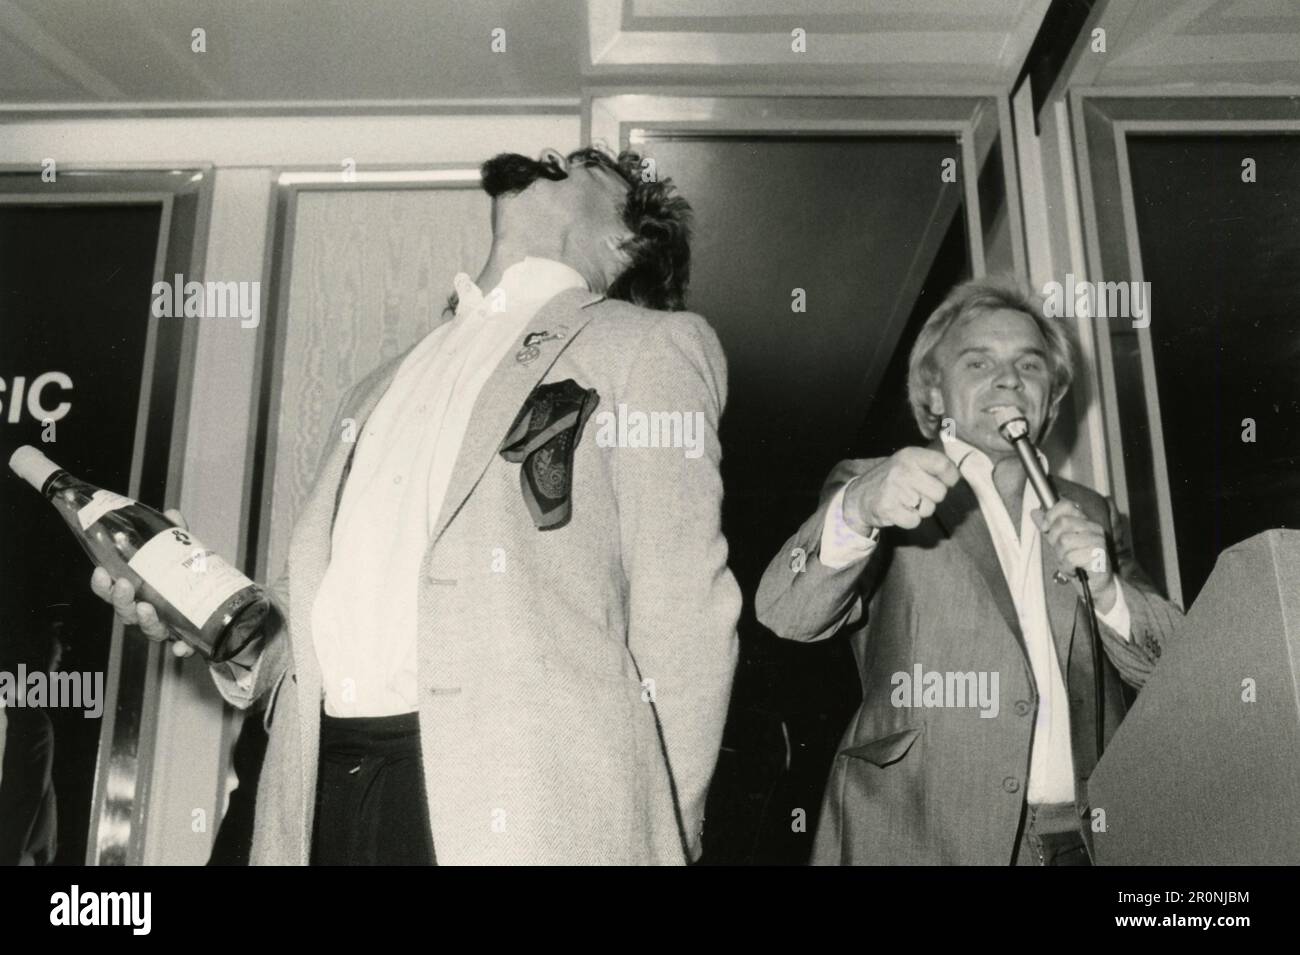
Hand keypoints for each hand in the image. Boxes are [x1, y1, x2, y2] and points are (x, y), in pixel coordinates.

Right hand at [89, 508, 194, 657]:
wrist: (218, 604)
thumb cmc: (187, 577)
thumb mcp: (181, 552)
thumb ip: (174, 536)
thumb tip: (171, 514)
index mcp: (138, 592)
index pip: (111, 591)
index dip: (102, 585)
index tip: (100, 571)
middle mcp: (147, 612)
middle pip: (125, 612)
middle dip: (121, 600)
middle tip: (125, 585)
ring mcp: (166, 627)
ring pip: (149, 629)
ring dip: (145, 621)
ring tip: (147, 608)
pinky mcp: (187, 638)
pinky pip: (182, 646)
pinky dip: (181, 647)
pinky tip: (182, 647)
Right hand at [843, 447, 960, 531]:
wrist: (860, 496)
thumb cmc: (894, 479)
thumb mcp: (910, 462)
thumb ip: (935, 464)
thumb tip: (961, 472)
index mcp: (911, 455)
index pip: (944, 465)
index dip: (950, 477)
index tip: (945, 481)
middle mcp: (903, 469)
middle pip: (940, 492)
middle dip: (932, 498)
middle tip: (917, 494)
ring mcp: (894, 489)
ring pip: (928, 509)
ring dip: (920, 510)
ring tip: (906, 502)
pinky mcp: (888, 508)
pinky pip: (915, 521)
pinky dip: (909, 520)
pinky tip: (899, 511)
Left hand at [1032, 499, 1116, 609]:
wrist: (1095, 585)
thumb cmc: (1079, 563)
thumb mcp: (1059, 543)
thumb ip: (1049, 528)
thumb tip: (1035, 512)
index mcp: (1085, 522)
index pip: (1066, 505)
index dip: (1051, 515)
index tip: (1046, 528)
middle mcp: (1094, 528)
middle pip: (1062, 522)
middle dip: (1054, 540)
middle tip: (1062, 552)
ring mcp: (1097, 541)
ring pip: (1064, 541)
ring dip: (1061, 556)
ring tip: (1069, 562)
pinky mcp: (1098, 555)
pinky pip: (1071, 557)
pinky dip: (1067, 567)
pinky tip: (1074, 569)